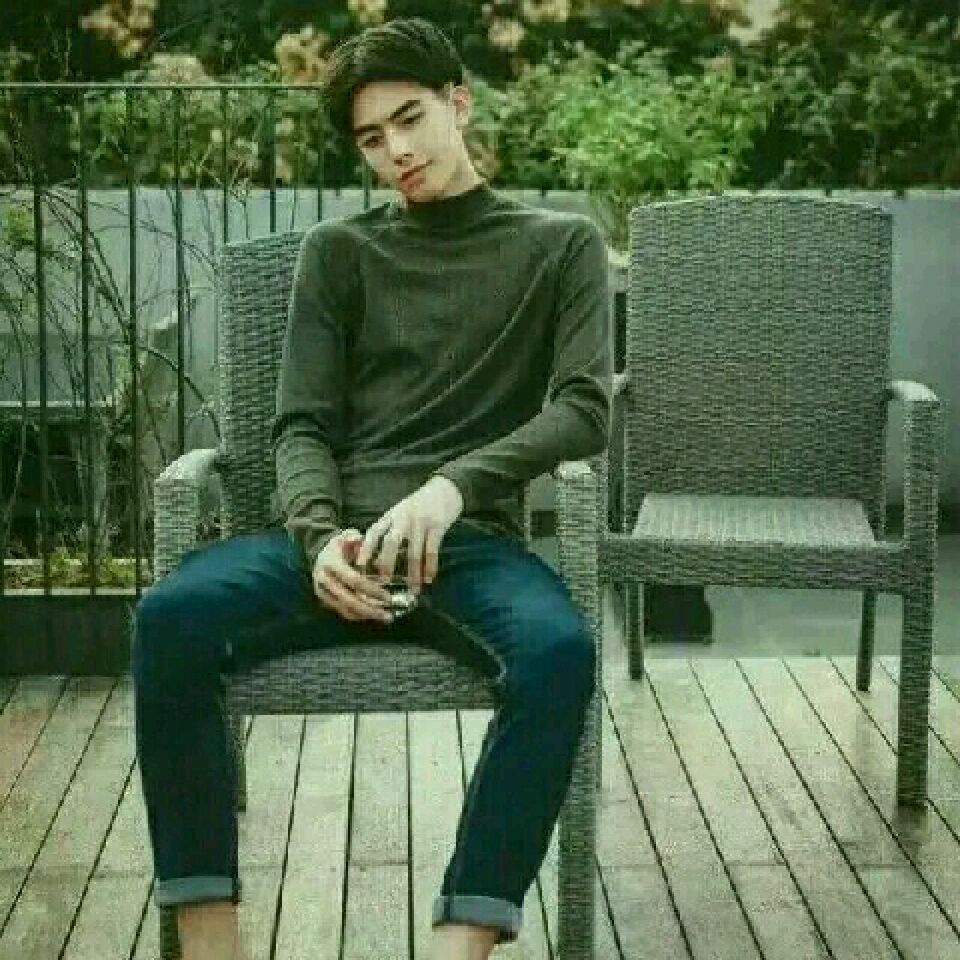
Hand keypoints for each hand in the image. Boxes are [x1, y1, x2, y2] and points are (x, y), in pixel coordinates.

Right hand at [312, 530, 395, 623]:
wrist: (318, 554)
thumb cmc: (339, 546)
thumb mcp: (345, 536)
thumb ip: (354, 537)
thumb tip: (360, 538)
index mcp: (331, 563)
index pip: (354, 580)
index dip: (371, 590)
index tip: (387, 596)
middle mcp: (324, 580)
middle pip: (349, 600)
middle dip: (370, 609)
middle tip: (388, 615)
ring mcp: (323, 592)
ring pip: (345, 609)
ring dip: (365, 616)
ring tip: (384, 617)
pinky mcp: (324, 600)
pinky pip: (342, 612)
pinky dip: (358, 616)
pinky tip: (372, 615)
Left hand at [354, 476, 463, 592]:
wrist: (444, 490)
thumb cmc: (418, 505)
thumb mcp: (399, 513)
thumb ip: (387, 531)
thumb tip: (375, 559)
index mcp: (391, 516)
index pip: (374, 532)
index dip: (365, 549)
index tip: (359, 566)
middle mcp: (403, 519)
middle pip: (391, 542)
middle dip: (387, 563)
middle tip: (384, 581)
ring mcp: (420, 523)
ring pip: (414, 551)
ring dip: (413, 573)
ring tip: (413, 589)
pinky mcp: (437, 527)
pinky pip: (432, 551)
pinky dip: (430, 566)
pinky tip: (429, 578)